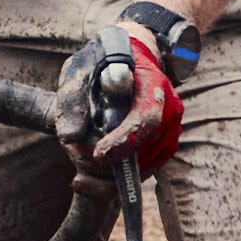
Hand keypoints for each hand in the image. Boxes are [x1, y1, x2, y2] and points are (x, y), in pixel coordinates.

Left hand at [53, 18, 190, 175]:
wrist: (131, 59)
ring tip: (80, 173)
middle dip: (109, 163)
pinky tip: (90, 180)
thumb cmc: (105, 61)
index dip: (124, 139)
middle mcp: (169, 109)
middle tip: (76, 159)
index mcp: (153, 84)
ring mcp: (171, 129)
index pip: (146, 117)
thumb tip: (69, 136)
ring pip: (144, 167)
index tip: (98, 154)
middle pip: (145, 150)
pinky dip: (117, 180)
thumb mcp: (83, 67)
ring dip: (110, 175)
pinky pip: (143, 172)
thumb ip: (74, 96)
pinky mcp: (164, 146)